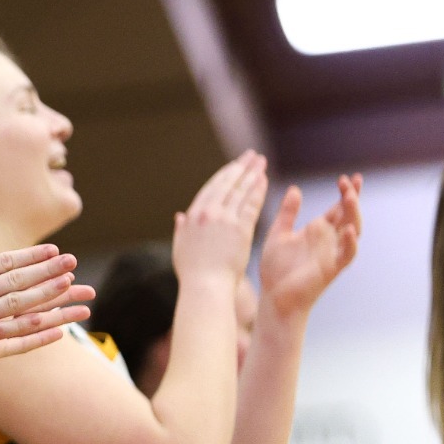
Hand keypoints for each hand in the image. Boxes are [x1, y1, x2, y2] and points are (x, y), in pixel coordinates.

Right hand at [0, 214, 92, 373]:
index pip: (3, 262)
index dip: (31, 257)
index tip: (53, 251)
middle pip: (18, 281)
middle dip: (48, 272)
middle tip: (73, 263)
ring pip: (19, 308)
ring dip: (48, 298)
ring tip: (72, 289)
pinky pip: (11, 338)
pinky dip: (35, 334)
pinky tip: (56, 329)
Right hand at [172, 151, 268, 285]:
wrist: (205, 287)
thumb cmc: (193, 274)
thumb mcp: (181, 249)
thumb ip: (181, 230)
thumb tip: (180, 216)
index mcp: (192, 216)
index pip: (210, 189)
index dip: (224, 176)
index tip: (233, 167)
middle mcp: (207, 213)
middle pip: (227, 184)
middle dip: (240, 167)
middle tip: (251, 156)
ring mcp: (224, 219)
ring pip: (240, 190)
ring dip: (252, 173)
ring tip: (260, 162)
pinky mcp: (240, 228)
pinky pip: (251, 203)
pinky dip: (258, 189)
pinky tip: (264, 179)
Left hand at [259, 174, 361, 318]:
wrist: (274, 297)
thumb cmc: (276, 268)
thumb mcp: (278, 234)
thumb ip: (288, 213)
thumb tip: (295, 188)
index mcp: (318, 230)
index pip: (338, 208)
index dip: (345, 192)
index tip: (346, 177)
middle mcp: (329, 240)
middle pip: (349, 215)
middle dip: (352, 198)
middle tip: (350, 181)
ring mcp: (333, 253)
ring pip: (353, 231)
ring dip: (354, 214)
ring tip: (349, 197)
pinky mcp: (332, 268)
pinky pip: (347, 255)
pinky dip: (350, 243)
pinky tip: (346, 230)